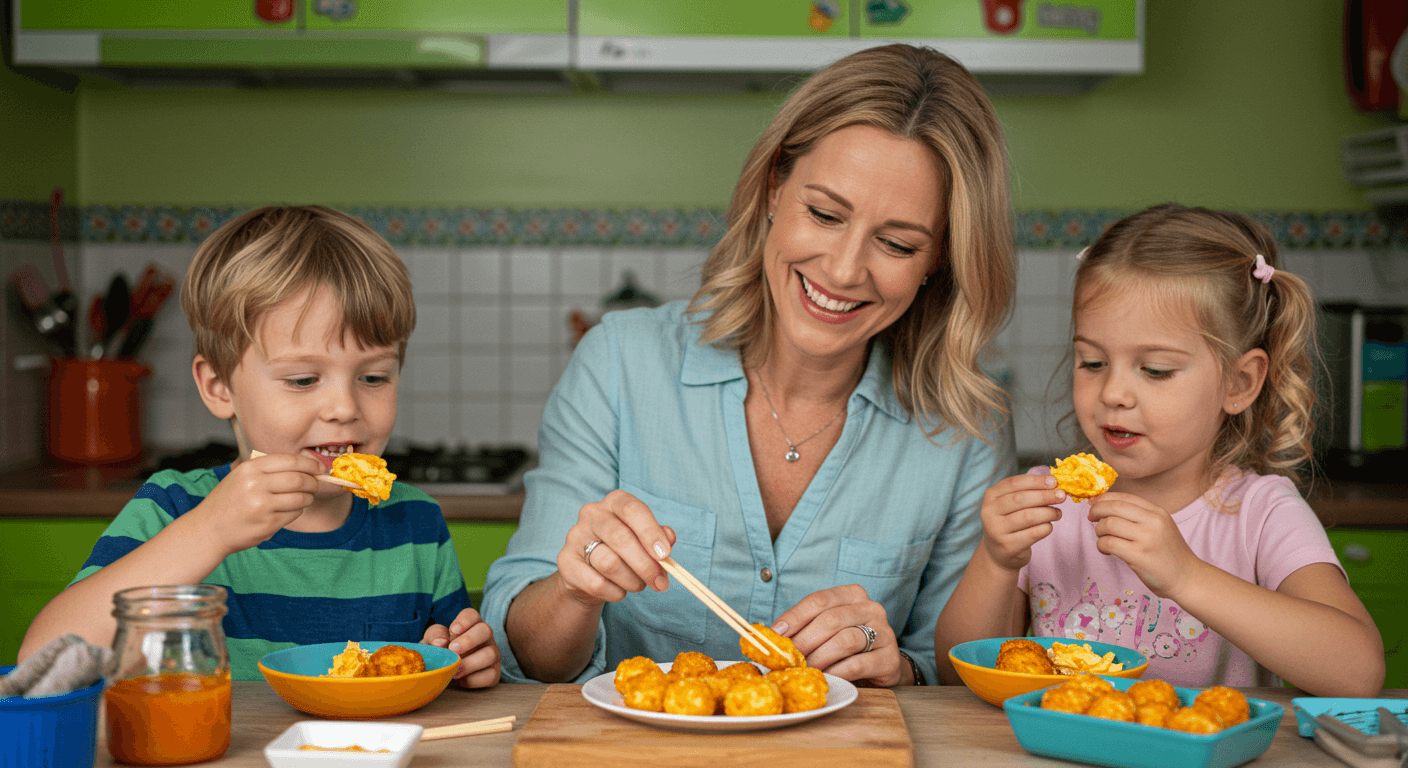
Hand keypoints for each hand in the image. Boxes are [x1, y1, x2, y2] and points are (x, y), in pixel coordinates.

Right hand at [192, 452, 321, 555]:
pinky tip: (289, 510)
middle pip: (299, 479)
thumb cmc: (229, 501)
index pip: (290, 460)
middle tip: (316, 485)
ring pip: (300, 498)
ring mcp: (262, 505)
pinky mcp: (267, 524)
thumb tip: (306, 466)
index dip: (310, 464)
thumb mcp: (241, 476)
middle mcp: (256, 485)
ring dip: (308, 498)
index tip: (320, 468)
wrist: (209, 529)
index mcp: (250, 468)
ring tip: (305, 498)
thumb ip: (268, 469)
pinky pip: (294, 514)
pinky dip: (297, 511)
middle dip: (313, 482)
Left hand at [423, 608, 500, 687]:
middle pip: (486, 630)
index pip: (472, 615)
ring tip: (455, 672)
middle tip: (452, 650)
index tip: (453, 630)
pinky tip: (462, 681)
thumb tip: (441, 641)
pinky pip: (492, 674)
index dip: (465, 620)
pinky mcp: (493, 673)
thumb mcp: (431, 643)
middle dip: (469, 640)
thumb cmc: (440, 654)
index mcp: (470, 626)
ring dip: (471, 663)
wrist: (444, 675)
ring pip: (492, 654)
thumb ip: (434, 636)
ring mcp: (492, 654)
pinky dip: (476, 679)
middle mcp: (484, 638)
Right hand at [555, 490, 677, 606]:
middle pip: (621, 538)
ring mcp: (575, 536)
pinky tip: (618, 590)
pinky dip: (615, 592)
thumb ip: (659, 537)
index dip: (651, 532)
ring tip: (638, 585)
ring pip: (609, 563)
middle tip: (660, 583)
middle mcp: (592, 513)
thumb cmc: (624, 551)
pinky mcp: (565, 561)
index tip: (665, 555)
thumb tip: (668, 539)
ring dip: (632, 581)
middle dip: (645, 565)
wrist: (590, 575)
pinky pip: (596, 583)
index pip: (633, 509)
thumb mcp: (645, 541)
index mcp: (615, 502)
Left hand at [773, 585, 901, 686]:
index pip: (819, 600)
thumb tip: (771, 636)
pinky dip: (836, 672)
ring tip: (805, 669)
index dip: (794, 616)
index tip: (775, 633)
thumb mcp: (827, 629)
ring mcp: (884, 632)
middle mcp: (871, 608)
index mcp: (852, 595)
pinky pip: (857, 664)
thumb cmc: (847, 644)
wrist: (882, 664)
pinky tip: (825, 677)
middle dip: (804, 640)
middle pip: (831, 620)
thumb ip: (805, 627)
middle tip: (787, 658)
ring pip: (845, 641)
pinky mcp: (888, 658)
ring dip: (819, 657)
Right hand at [978, 473, 1065, 570]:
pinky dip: (1046, 527)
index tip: (1054, 481)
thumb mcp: (1011, 505)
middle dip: (1044, 495)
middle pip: (1020, 499)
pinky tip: (1048, 526)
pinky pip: (1034, 533)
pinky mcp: (1008, 546)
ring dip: (1048, 512)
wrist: (999, 553)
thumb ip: (1028, 492)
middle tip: (1061, 496)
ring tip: (1057, 513)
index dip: (1035, 480)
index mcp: (990, 496)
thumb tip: (1053, 485)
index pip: (1013, 483)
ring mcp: (997, 530)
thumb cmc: (1010, 522)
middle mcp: (989, 512)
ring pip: (1028, 516)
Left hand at [1087, 492, 1202, 597]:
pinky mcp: (1139, 555)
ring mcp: (1147, 538)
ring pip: (1108, 524)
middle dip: (1097, 511)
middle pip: (1113, 507)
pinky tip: (1105, 550)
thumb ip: (1139, 516)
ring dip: (1099, 530)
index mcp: (1158, 512)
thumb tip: (1104, 506)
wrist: (1187, 578)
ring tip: (1103, 538)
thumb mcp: (1160, 527)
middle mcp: (1153, 521)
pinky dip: (1101, 545)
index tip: (1093, 504)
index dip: (1104, 498)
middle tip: (1091, 518)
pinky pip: (1108, 543)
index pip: (1124, 497)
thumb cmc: (1168, 553)